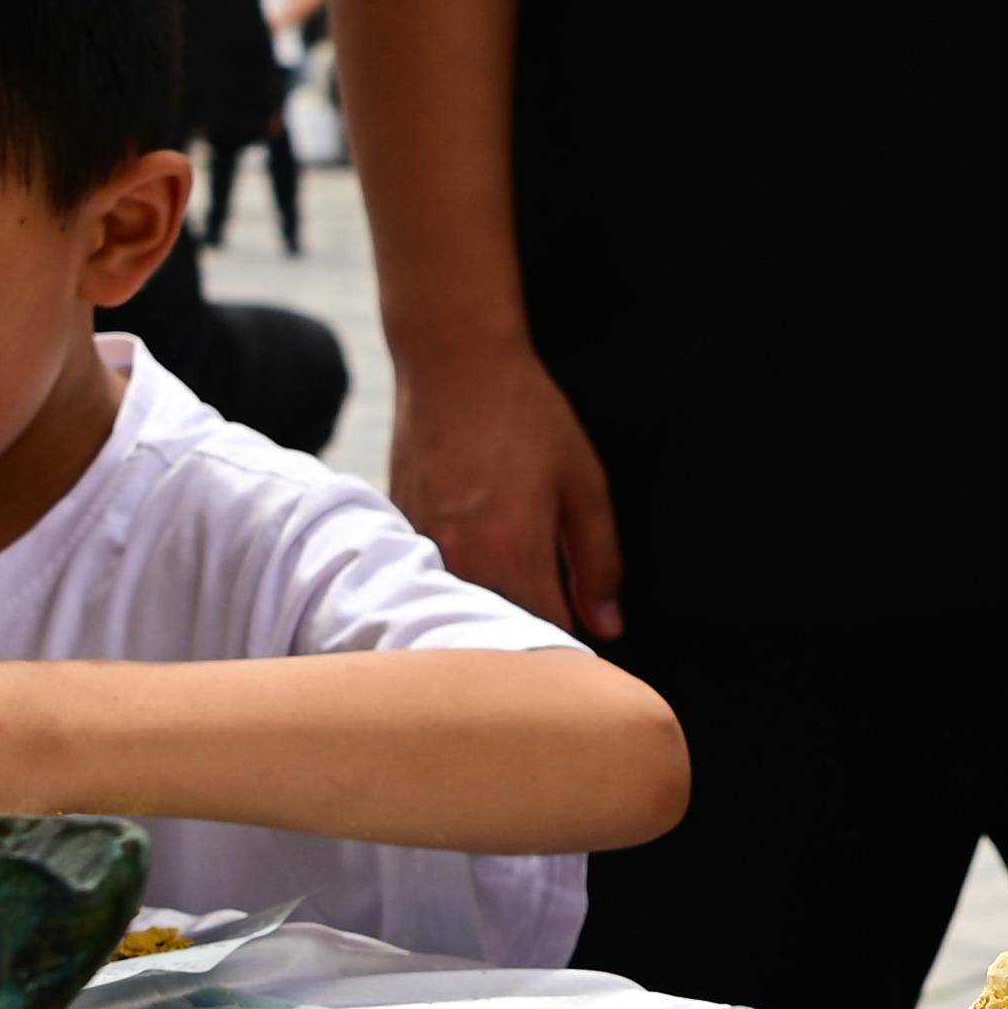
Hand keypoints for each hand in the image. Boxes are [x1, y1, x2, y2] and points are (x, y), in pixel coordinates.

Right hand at [390, 340, 623, 638]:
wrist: (452, 362)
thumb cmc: (524, 415)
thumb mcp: (583, 484)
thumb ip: (599, 562)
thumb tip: (608, 626)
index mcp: (510, 552)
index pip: (543, 636)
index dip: (570, 647)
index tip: (583, 639)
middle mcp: (458, 560)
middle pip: (493, 637)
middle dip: (526, 638)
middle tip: (553, 616)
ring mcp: (421, 548)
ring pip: (459, 613)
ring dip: (486, 614)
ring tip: (512, 585)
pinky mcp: (400, 533)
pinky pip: (431, 582)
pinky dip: (457, 584)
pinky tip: (476, 557)